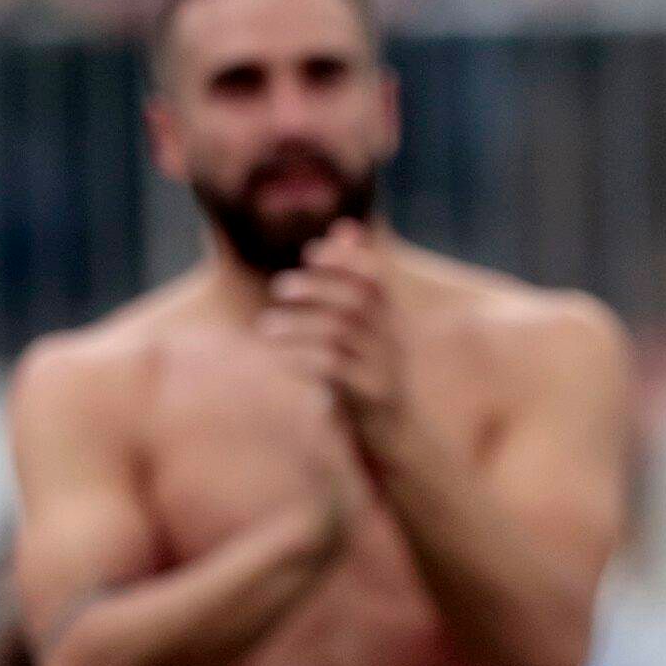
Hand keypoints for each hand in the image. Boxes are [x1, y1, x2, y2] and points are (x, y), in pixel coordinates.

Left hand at [261, 224, 404, 448]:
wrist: (397, 437)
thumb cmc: (370, 374)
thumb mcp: (367, 327)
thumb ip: (353, 280)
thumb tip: (345, 227)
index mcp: (392, 321)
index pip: (376, 278)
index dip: (346, 259)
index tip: (311, 252)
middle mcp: (392, 341)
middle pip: (357, 302)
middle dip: (317, 287)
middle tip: (280, 286)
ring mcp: (383, 368)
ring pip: (339, 333)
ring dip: (299, 323)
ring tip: (267, 326)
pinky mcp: (369, 396)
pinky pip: (332, 368)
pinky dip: (301, 357)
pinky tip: (280, 355)